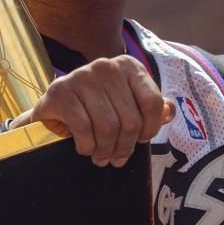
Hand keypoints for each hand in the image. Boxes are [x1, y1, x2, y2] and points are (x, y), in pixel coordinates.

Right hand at [10, 55, 174, 166]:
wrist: (53, 109)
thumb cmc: (96, 108)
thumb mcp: (127, 104)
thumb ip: (152, 107)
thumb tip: (169, 111)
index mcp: (128, 66)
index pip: (153, 102)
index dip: (150, 129)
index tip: (140, 140)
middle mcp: (105, 65)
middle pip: (130, 119)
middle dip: (124, 147)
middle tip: (116, 159)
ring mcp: (80, 76)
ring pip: (107, 126)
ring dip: (105, 150)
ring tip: (101, 157)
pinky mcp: (60, 91)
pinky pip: (83, 128)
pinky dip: (86, 146)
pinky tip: (85, 148)